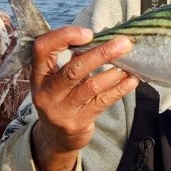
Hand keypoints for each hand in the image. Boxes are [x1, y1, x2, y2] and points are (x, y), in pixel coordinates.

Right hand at [29, 27, 137, 170]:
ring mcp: (61, 110)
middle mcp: (46, 93)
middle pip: (73, 69)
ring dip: (114, 72)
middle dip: (101, 54)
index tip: (89, 33)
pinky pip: (103, 102)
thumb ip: (72, 59)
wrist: (57, 137)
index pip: (42, 48)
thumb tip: (104, 38)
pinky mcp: (77, 123)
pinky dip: (120, 89)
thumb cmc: (62, 97)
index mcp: (38, 74)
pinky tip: (132, 80)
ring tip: (130, 62)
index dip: (64, 36)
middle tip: (123, 43)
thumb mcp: (56, 78)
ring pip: (91, 86)